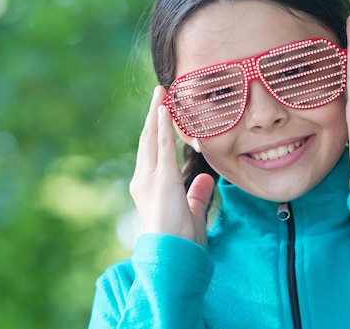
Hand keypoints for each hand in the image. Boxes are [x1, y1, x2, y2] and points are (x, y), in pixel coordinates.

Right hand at [129, 86, 214, 245]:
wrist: (171, 255)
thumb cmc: (181, 240)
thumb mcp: (191, 212)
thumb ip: (197, 194)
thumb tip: (206, 180)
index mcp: (149, 187)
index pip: (153, 152)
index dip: (157, 131)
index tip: (163, 113)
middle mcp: (144, 179)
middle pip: (148, 139)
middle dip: (154, 115)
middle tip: (159, 94)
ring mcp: (150, 178)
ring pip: (152, 137)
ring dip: (157, 113)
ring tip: (161, 93)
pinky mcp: (162, 178)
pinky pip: (162, 146)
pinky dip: (164, 126)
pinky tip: (166, 109)